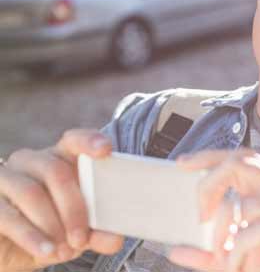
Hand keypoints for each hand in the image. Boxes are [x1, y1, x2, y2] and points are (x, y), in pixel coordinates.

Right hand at [0, 129, 124, 270]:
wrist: (13, 251)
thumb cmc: (51, 231)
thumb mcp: (77, 232)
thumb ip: (97, 233)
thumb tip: (116, 239)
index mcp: (60, 160)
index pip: (74, 141)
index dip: (88, 141)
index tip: (105, 150)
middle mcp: (31, 162)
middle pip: (56, 171)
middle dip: (73, 207)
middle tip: (81, 238)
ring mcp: (5, 179)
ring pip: (31, 191)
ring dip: (52, 224)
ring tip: (65, 249)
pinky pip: (7, 214)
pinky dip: (30, 235)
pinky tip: (46, 250)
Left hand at [168, 149, 259, 271]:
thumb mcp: (246, 254)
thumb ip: (212, 252)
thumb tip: (175, 251)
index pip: (245, 156)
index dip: (211, 156)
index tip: (183, 164)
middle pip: (237, 163)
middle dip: (207, 185)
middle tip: (197, 216)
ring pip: (234, 207)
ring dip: (222, 239)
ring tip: (227, 260)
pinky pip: (241, 236)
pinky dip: (233, 257)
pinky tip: (240, 267)